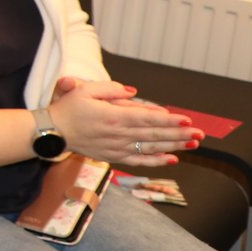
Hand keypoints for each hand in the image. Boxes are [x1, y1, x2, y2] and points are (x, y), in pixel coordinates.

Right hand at [51, 76, 199, 166]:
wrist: (51, 132)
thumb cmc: (67, 109)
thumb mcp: (84, 90)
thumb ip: (111, 89)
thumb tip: (134, 93)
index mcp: (112, 116)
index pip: (148, 118)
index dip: (169, 120)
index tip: (187, 119)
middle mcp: (118, 134)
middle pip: (154, 134)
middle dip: (179, 134)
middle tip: (200, 133)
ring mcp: (116, 147)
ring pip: (151, 148)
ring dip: (174, 146)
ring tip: (193, 144)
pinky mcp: (113, 156)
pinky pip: (139, 160)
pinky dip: (156, 161)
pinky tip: (172, 159)